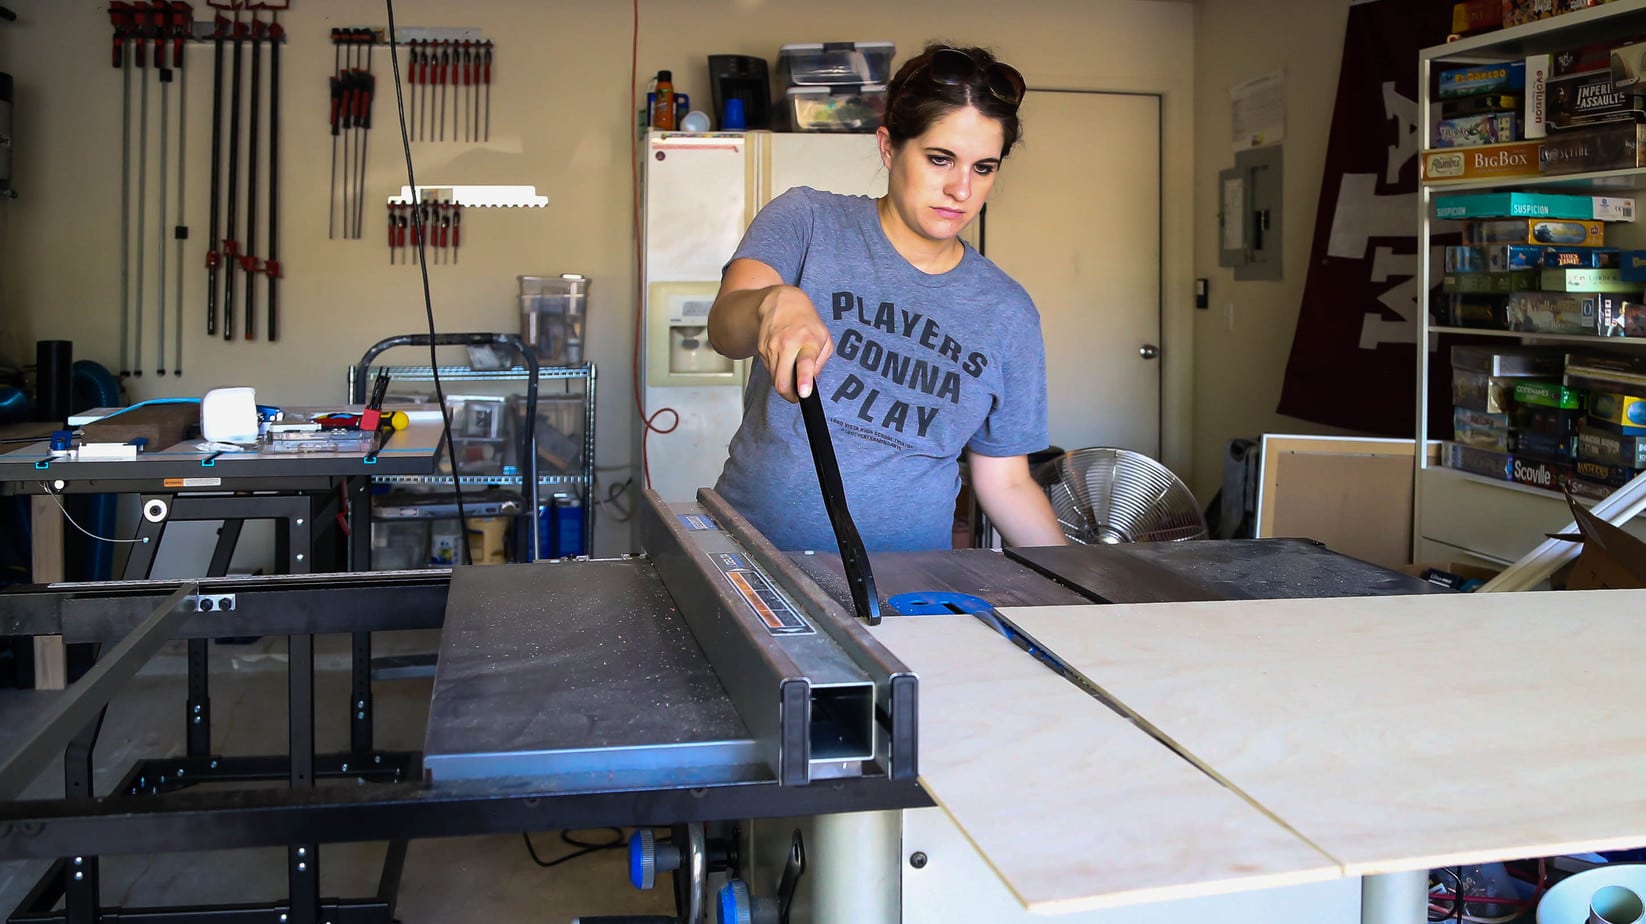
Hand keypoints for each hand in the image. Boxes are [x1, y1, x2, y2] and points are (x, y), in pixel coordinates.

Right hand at [757, 285, 833, 401]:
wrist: (782, 302)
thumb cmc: (807, 322)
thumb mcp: (825, 339)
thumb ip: (821, 363)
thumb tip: (811, 382)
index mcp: (809, 341)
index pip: (805, 363)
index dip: (804, 381)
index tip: (803, 393)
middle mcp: (788, 344)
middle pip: (782, 380)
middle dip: (788, 394)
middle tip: (796, 395)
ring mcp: (772, 346)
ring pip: (774, 378)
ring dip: (783, 382)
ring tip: (791, 372)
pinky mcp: (762, 349)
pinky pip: (769, 370)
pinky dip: (776, 370)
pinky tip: (783, 359)